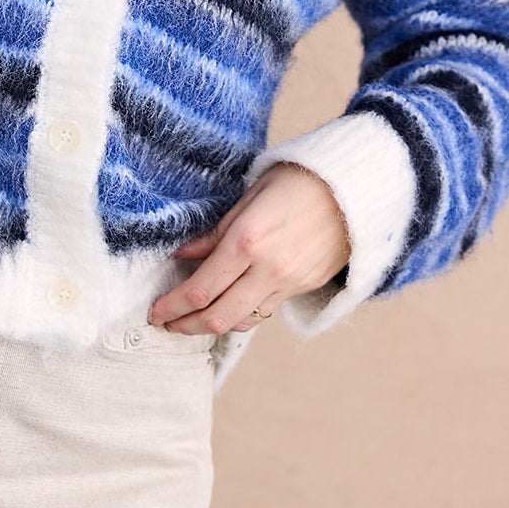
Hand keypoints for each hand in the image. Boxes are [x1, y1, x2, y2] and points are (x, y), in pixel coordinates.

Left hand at [148, 163, 351, 335]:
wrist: (354, 189)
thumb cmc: (297, 181)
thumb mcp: (250, 196)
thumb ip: (215, 232)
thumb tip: (182, 255)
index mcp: (248, 240)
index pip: (200, 289)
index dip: (172, 306)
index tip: (154, 310)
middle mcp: (268, 269)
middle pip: (217, 316)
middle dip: (185, 325)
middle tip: (164, 323)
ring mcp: (288, 282)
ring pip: (241, 321)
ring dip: (211, 326)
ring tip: (190, 321)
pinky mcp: (304, 288)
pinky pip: (264, 313)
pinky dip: (240, 317)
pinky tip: (226, 309)